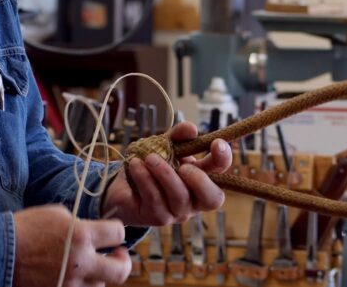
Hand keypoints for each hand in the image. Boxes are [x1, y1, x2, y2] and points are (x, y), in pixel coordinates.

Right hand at [13, 204, 131, 286]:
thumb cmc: (25, 228)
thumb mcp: (56, 214)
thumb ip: (81, 223)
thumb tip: (96, 233)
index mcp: (81, 235)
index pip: (118, 233)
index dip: (116, 231)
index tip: (111, 233)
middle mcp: (80, 263)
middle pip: (121, 270)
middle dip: (123, 262)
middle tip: (117, 256)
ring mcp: (70, 284)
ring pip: (101, 285)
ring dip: (98, 275)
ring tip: (86, 266)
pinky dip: (81, 285)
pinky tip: (73, 276)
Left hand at [102, 121, 232, 226]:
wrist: (123, 187)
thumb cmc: (150, 166)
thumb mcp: (164, 146)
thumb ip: (177, 137)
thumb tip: (191, 128)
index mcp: (201, 179)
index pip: (221, 172)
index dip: (223, 159)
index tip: (216, 143)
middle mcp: (194, 199)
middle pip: (212, 199)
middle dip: (200, 180)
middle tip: (184, 165)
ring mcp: (177, 211)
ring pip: (179, 197)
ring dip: (165, 174)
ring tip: (150, 157)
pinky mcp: (157, 217)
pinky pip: (155, 198)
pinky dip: (145, 178)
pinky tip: (136, 165)